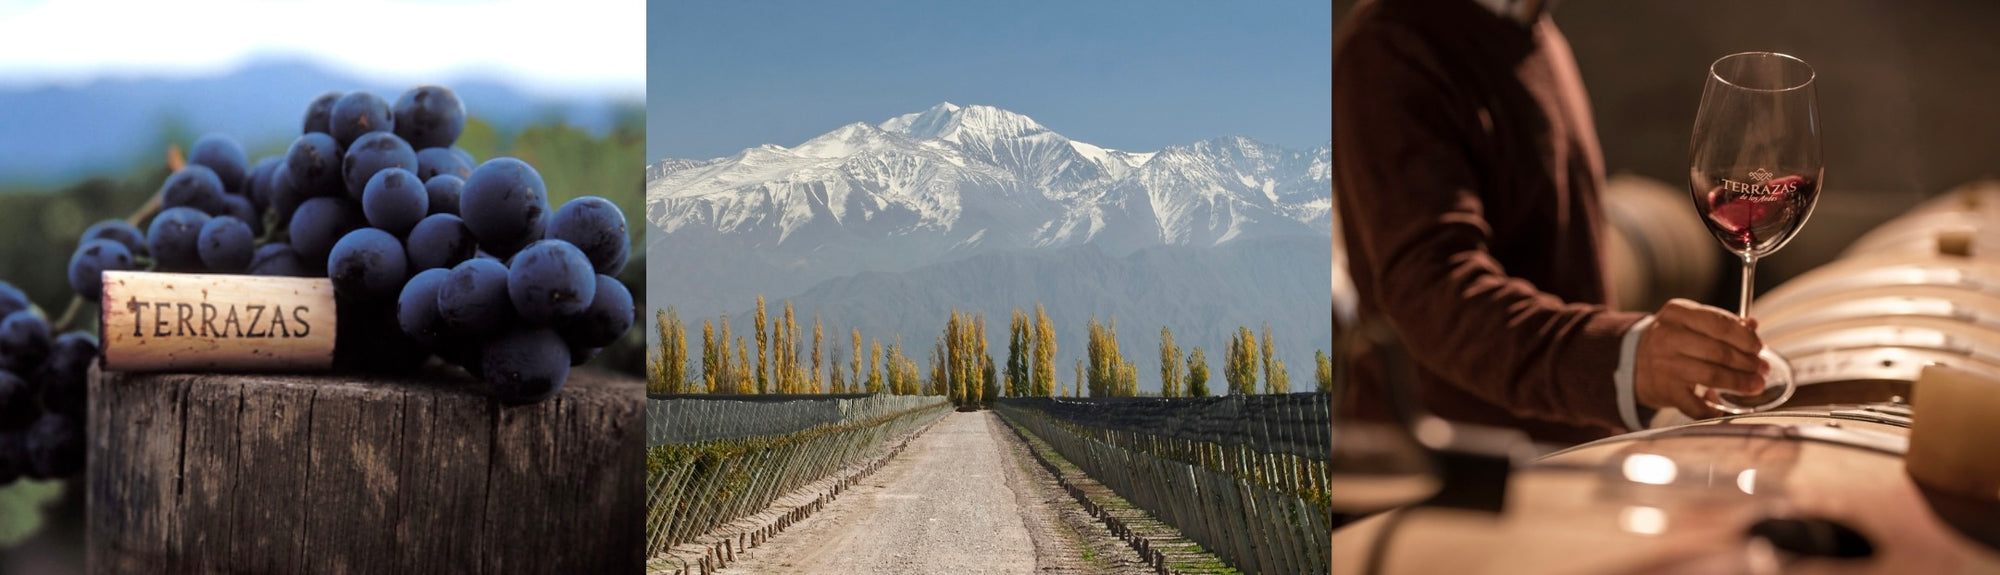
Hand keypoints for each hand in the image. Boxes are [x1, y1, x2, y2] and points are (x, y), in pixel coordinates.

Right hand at [1635, 299, 1766, 419]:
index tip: (1759, 347)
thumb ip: (1720, 323)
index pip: (1719, 323)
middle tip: (1762, 369)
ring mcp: (1665, 365)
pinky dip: (1714, 408)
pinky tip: (1724, 405)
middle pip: (1719, 351)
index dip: (1745, 337)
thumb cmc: (1670, 340)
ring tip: (1755, 385)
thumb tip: (1752, 326)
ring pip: (1712, 376)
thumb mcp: (1688, 321)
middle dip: (1747, 362)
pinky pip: (1696, 404)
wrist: (1631, 362)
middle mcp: (1667, 337)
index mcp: (1676, 314)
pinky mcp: (1664, 391)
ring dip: (1739, 383)